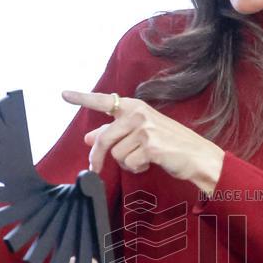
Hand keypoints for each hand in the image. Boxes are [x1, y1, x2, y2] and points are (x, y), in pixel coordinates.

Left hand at [62, 90, 223, 194]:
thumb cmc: (171, 144)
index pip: (104, 101)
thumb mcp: (142, 133)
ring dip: (127, 162)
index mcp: (135, 107)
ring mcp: (144, 128)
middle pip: (103, 138)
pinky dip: (137, 168)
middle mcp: (138, 113)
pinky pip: (129, 163)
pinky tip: (151, 162)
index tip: (63, 94)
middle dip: (97, 157)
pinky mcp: (150, 145)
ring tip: (145, 158)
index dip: (82, 98)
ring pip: (116, 153)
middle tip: (94, 168)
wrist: (199, 156)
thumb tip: (89, 137)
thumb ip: (116, 133)